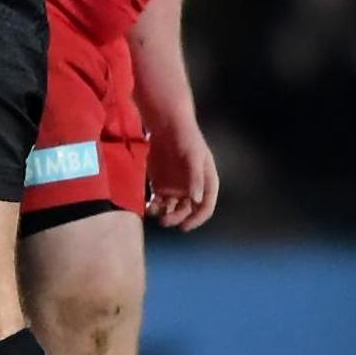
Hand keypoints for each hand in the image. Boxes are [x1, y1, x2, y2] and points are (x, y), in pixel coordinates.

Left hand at [146, 115, 218, 230]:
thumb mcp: (194, 156)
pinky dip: (154, 207)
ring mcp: (176, 188)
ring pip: (172, 209)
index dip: (197, 219)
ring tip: (154, 213)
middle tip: (165, 221)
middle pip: (187, 211)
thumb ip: (195, 178)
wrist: (167, 127)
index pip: (206, 207)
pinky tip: (148, 207)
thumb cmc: (186, 139)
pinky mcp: (161, 185)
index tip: (185, 226)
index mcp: (207, 183)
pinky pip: (158, 201)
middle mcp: (192, 189)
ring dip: (165, 214)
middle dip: (177, 218)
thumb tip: (196, 199)